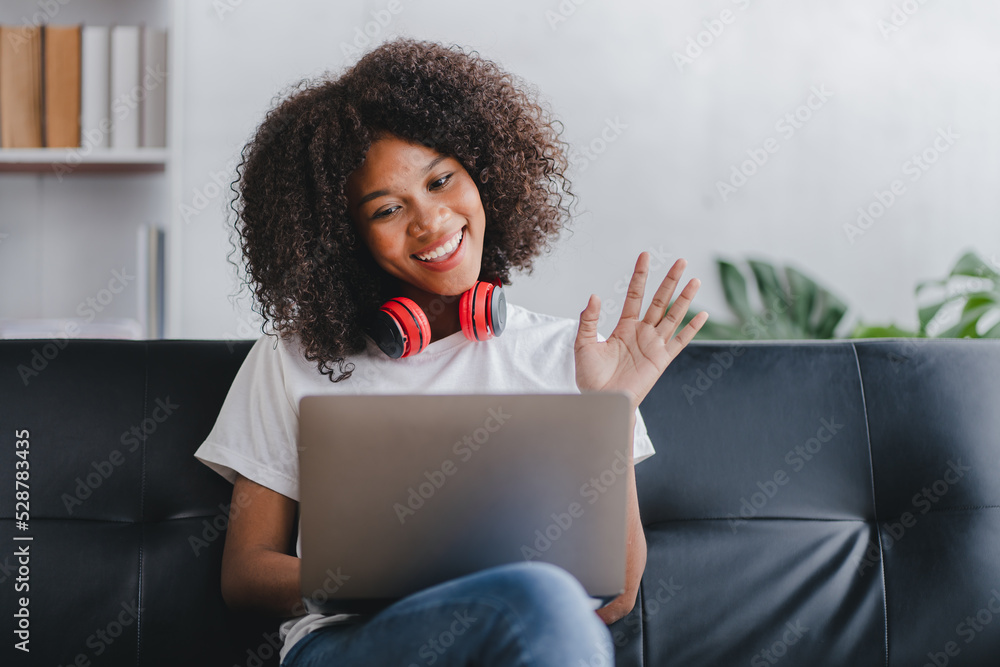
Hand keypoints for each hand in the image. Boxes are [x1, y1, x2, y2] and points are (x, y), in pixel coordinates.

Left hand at [575, 253, 708, 410]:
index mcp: (624, 327)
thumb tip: (594, 296)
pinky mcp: (661, 360)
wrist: (600, 401)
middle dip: (670, 281)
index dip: (640, 275)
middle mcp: (642, 333)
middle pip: (659, 300)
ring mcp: (653, 345)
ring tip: (695, 280)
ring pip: (672, 316)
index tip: (645, 255)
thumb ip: (589, 320)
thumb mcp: (583, 344)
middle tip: (681, 261)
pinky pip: (680, 341)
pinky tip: (702, 314)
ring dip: (685, 298)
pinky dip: (692, 329)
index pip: (635, 295)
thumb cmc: (590, 377)